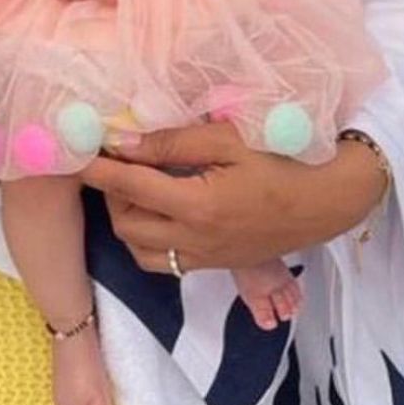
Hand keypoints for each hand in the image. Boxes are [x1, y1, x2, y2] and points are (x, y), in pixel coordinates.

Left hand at [80, 122, 387, 273]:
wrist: (329, 200)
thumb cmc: (281, 158)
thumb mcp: (227, 139)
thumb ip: (171, 141)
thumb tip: (122, 140)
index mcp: (197, 206)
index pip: (129, 187)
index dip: (96, 168)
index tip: (74, 149)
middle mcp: (195, 241)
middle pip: (126, 225)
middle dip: (110, 193)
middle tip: (115, 160)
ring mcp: (205, 259)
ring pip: (140, 250)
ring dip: (127, 218)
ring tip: (135, 183)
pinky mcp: (215, 265)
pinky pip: (164, 261)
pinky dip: (148, 238)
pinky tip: (159, 208)